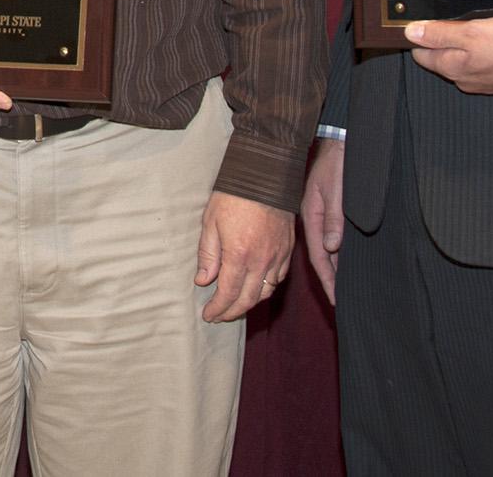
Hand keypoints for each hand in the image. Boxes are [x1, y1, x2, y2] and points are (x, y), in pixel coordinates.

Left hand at [195, 190, 294, 322]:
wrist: (265, 176)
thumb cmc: (234, 195)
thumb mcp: (211, 222)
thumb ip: (208, 254)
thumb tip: (203, 280)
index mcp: (239, 255)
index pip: (228, 293)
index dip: (218, 308)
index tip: (208, 316)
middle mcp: (262, 261)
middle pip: (248, 299)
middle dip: (232, 312)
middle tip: (220, 317)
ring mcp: (278, 256)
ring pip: (266, 292)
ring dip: (250, 304)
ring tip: (236, 306)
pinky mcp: (288, 250)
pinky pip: (279, 278)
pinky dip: (267, 289)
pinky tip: (257, 288)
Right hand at [300, 139, 343, 303]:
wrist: (340, 139)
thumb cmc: (338, 162)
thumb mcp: (337, 188)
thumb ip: (335, 217)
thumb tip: (332, 247)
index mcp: (313, 215)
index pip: (320, 256)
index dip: (328, 279)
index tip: (337, 300)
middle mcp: (316, 219)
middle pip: (323, 257)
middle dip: (331, 280)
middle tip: (340, 302)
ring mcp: (322, 214)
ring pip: (329, 249)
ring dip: (336, 268)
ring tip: (344, 289)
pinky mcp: (330, 209)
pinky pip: (333, 238)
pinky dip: (339, 254)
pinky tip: (345, 263)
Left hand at [405, 17, 492, 93]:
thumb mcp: (473, 32)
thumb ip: (440, 34)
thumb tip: (412, 33)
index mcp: (454, 69)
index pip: (422, 53)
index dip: (421, 35)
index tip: (425, 21)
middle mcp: (466, 80)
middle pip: (442, 57)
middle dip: (443, 39)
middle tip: (456, 20)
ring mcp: (485, 81)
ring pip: (464, 59)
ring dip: (467, 43)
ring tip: (479, 26)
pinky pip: (484, 62)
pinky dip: (486, 50)